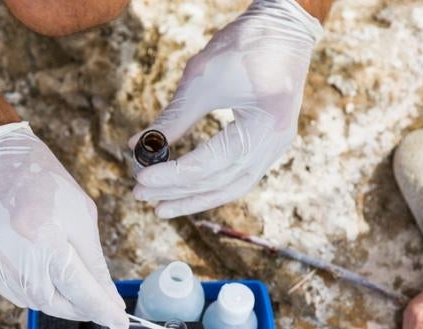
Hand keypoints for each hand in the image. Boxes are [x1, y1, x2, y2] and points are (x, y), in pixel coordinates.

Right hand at [0, 122, 128, 328]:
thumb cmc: (40, 177)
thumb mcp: (80, 213)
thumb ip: (93, 261)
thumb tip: (108, 297)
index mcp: (44, 237)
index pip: (79, 289)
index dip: (102, 310)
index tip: (119, 322)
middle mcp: (13, 255)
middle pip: (55, 303)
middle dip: (80, 307)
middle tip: (98, 304)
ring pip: (33, 301)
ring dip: (56, 299)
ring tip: (68, 281)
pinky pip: (11, 291)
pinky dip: (32, 289)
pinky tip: (39, 270)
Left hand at [131, 0, 321, 217]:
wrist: (285, 28)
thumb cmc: (245, 45)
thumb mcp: (202, 78)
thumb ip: (173, 118)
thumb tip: (137, 147)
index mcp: (264, 125)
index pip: (210, 164)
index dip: (173, 175)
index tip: (140, 179)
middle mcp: (276, 144)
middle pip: (220, 182)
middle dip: (178, 191)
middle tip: (140, 194)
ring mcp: (276, 147)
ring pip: (231, 187)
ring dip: (193, 198)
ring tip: (160, 206)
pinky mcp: (269, 146)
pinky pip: (238, 177)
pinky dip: (210, 186)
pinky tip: (185, 192)